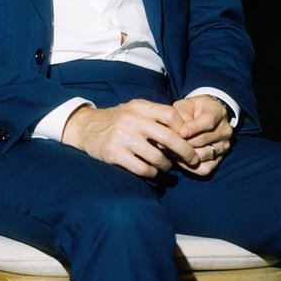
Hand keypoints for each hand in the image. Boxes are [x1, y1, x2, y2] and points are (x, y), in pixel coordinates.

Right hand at [63, 99, 197, 176]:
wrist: (87, 128)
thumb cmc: (120, 122)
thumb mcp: (135, 110)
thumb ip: (156, 117)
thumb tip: (186, 133)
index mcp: (138, 107)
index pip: (170, 114)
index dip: (184, 128)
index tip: (188, 138)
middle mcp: (131, 120)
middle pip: (168, 137)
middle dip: (186, 151)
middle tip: (193, 159)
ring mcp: (122, 137)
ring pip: (157, 158)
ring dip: (167, 166)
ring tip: (166, 166)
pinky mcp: (115, 154)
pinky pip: (143, 169)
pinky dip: (152, 173)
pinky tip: (151, 171)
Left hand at [171, 95, 232, 175]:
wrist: (204, 116)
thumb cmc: (191, 109)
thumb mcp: (185, 105)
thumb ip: (182, 114)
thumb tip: (178, 131)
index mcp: (217, 112)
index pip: (208, 122)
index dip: (193, 128)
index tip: (180, 133)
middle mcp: (224, 130)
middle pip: (203, 140)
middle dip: (183, 142)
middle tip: (165, 142)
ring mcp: (224, 146)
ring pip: (203, 155)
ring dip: (185, 154)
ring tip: (169, 150)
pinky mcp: (220, 159)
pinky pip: (205, 168)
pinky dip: (190, 166)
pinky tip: (178, 158)